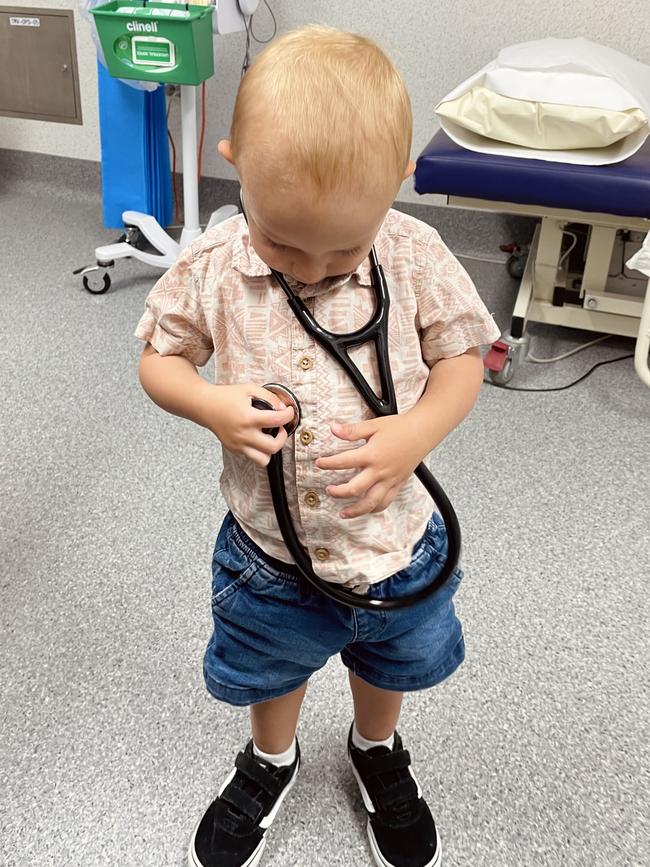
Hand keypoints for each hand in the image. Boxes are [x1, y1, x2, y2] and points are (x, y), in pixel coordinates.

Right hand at [200, 382, 294, 466]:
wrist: (205, 406)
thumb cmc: (225, 397)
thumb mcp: (249, 389)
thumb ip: (269, 397)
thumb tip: (282, 408)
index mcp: (248, 418)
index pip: (277, 421)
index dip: (289, 415)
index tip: (289, 412)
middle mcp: (244, 434)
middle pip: (273, 447)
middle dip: (283, 437)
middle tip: (280, 428)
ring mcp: (238, 444)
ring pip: (263, 460)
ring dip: (271, 449)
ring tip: (270, 438)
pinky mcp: (234, 449)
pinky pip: (252, 457)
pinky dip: (259, 450)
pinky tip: (257, 438)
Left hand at [315, 414, 429, 518]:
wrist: (422, 432)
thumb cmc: (399, 428)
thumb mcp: (373, 425)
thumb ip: (352, 430)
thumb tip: (333, 428)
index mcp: (372, 455)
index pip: (344, 462)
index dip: (328, 463)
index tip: (319, 463)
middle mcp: (380, 471)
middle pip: (355, 489)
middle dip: (339, 492)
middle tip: (328, 490)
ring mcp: (390, 480)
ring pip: (371, 502)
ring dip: (356, 510)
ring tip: (343, 513)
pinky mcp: (398, 484)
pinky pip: (386, 501)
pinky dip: (375, 509)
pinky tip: (367, 510)